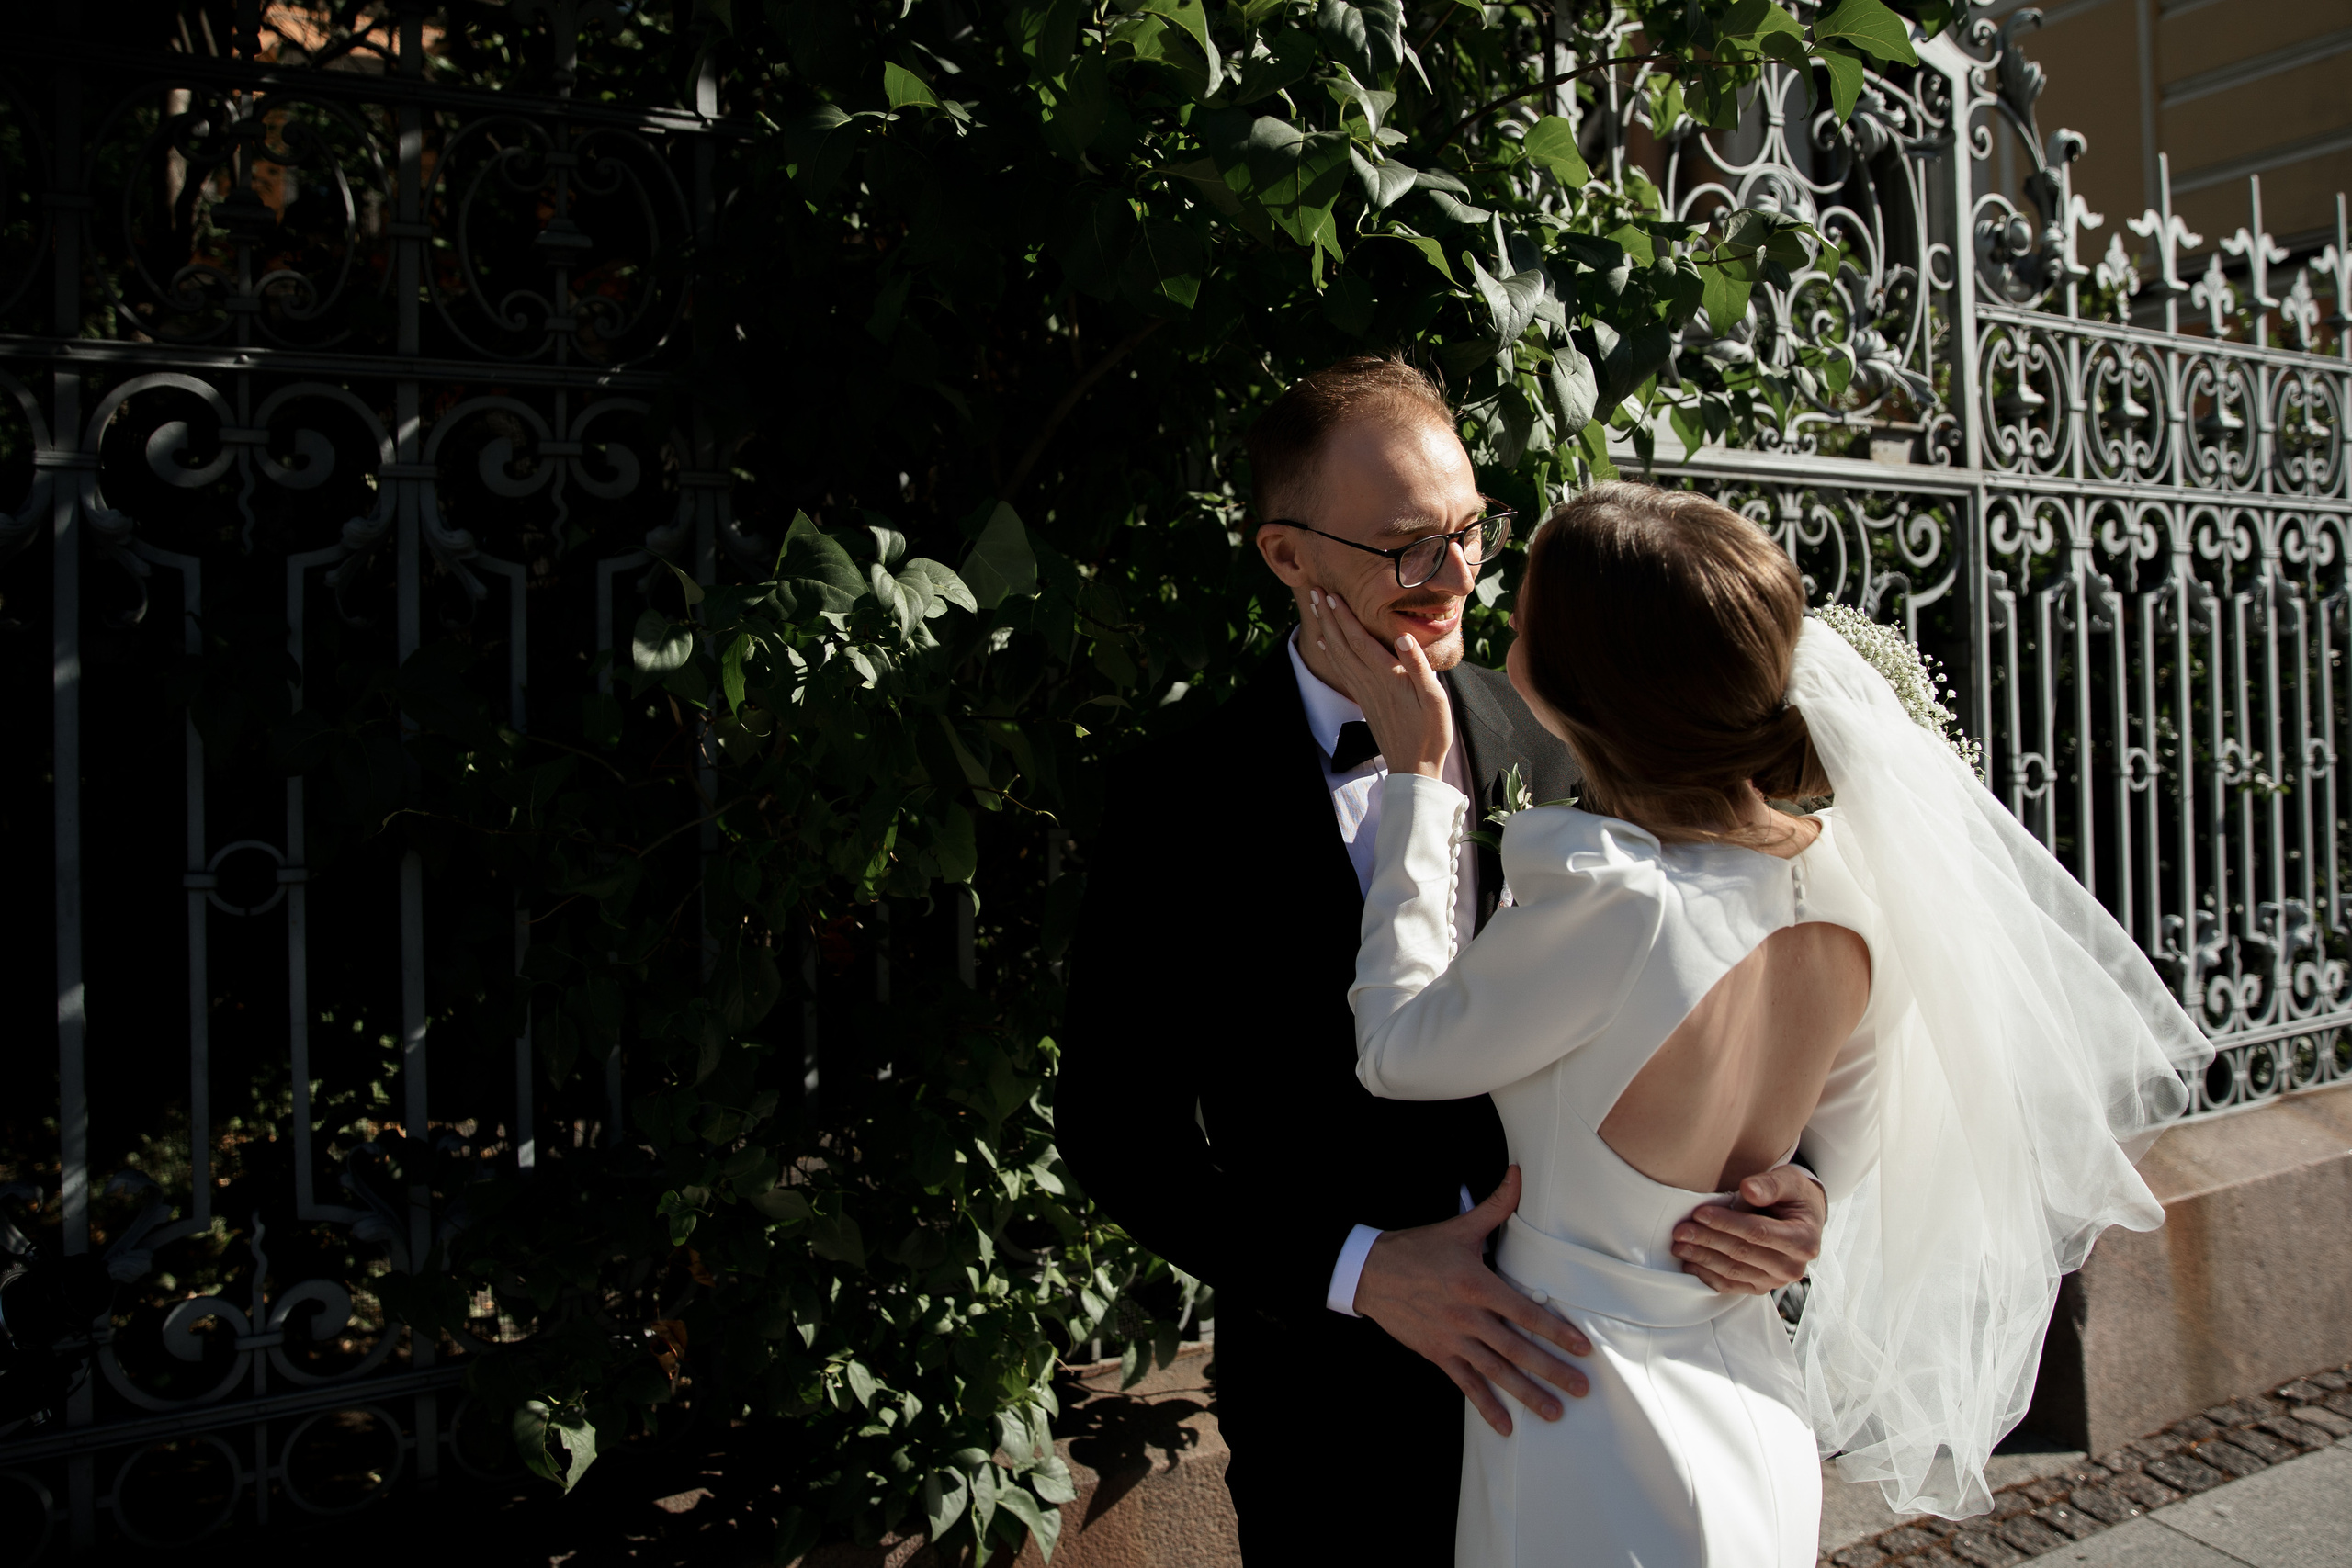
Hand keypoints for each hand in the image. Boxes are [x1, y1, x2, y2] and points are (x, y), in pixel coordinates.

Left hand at [1311, 588, 1452, 778]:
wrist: (1414, 767)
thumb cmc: (1431, 732)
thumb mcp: (1435, 698)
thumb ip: (1418, 666)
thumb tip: (1402, 636)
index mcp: (1388, 677)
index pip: (1360, 640)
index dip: (1344, 617)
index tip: (1331, 595)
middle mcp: (1371, 682)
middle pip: (1343, 643)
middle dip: (1328, 616)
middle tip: (1314, 590)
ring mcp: (1365, 691)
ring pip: (1338, 655)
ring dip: (1325, 629)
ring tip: (1315, 608)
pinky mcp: (1364, 700)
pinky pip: (1342, 670)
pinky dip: (1330, 653)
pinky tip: (1323, 643)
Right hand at [1350, 1167, 1591, 1435]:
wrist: (1369, 1271)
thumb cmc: (1419, 1248)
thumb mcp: (1459, 1226)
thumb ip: (1496, 1207)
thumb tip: (1518, 1174)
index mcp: (1476, 1284)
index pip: (1524, 1312)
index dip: (1555, 1331)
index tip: (1582, 1349)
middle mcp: (1466, 1316)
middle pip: (1516, 1348)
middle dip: (1551, 1370)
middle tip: (1580, 1388)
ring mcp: (1451, 1338)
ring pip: (1495, 1371)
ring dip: (1526, 1394)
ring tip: (1554, 1412)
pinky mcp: (1436, 1353)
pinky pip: (1465, 1383)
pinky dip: (1485, 1406)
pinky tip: (1505, 1426)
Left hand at [1671, 1164, 1824, 1294]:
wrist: (1803, 1218)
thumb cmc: (1794, 1195)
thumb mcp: (1790, 1180)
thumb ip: (1770, 1184)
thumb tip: (1748, 1190)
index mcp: (1803, 1240)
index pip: (1758, 1232)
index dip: (1726, 1224)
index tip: (1700, 1214)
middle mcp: (1792, 1267)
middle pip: (1742, 1254)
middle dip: (1708, 1241)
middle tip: (1680, 1231)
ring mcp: (1776, 1281)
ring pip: (1733, 1272)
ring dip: (1703, 1259)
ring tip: (1679, 1246)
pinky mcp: (1760, 1287)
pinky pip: (1731, 1286)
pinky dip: (1708, 1276)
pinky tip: (1689, 1265)